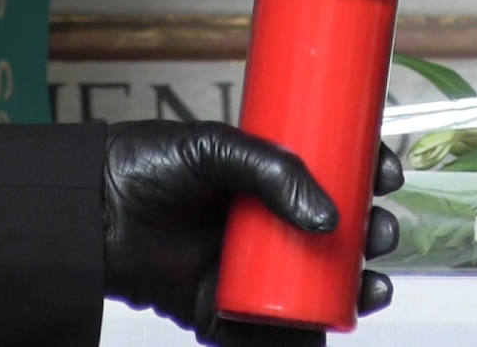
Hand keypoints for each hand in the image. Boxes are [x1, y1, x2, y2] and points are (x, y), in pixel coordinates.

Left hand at [102, 120, 402, 345]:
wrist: (90, 209)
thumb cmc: (145, 166)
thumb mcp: (217, 148)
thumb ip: (274, 173)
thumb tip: (327, 220)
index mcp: (266, 177)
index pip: (333, 175)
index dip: (367, 174)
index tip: (386, 173)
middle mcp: (263, 224)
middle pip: (336, 237)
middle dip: (372, 237)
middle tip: (379, 232)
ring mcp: (246, 270)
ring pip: (316, 288)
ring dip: (355, 291)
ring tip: (371, 287)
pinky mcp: (221, 310)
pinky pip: (272, 333)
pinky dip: (307, 339)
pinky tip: (334, 330)